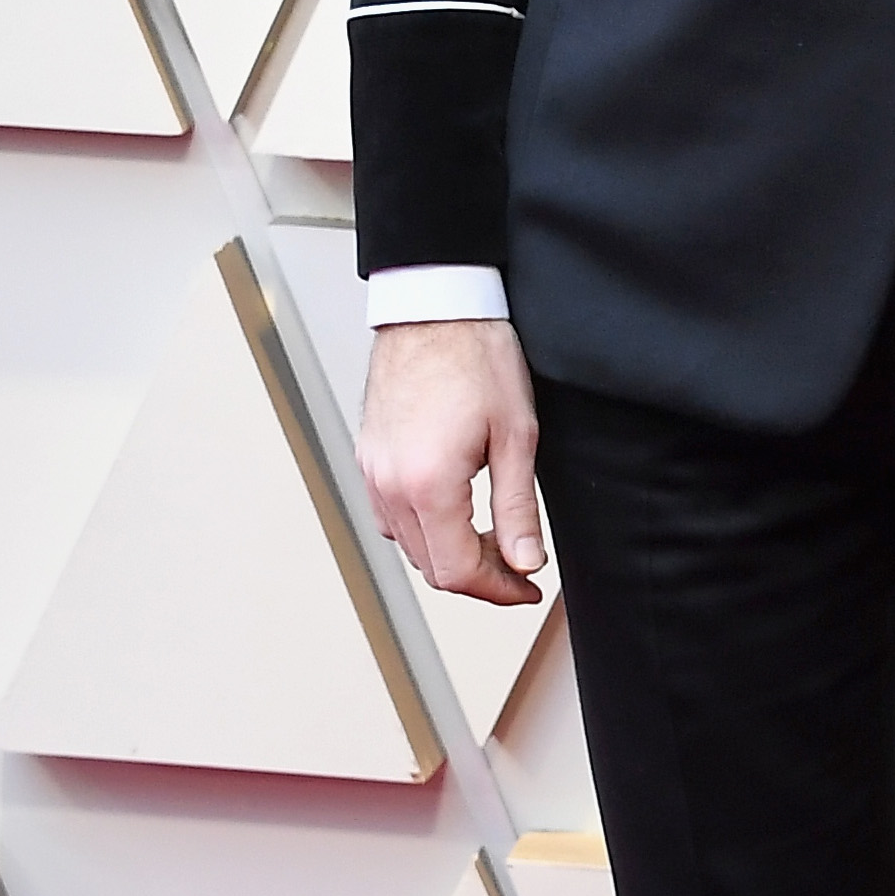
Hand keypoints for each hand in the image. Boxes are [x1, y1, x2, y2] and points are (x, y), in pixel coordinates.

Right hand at [359, 316, 544, 606]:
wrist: (435, 305)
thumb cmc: (476, 355)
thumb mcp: (516, 436)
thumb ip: (517, 508)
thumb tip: (525, 562)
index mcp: (427, 483)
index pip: (457, 571)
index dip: (498, 590)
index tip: (526, 586)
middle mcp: (389, 484)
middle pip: (429, 566)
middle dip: (478, 575)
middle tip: (518, 562)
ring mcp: (372, 470)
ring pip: (407, 545)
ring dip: (449, 553)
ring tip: (491, 535)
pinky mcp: (368, 456)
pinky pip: (390, 515)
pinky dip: (423, 527)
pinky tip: (454, 509)